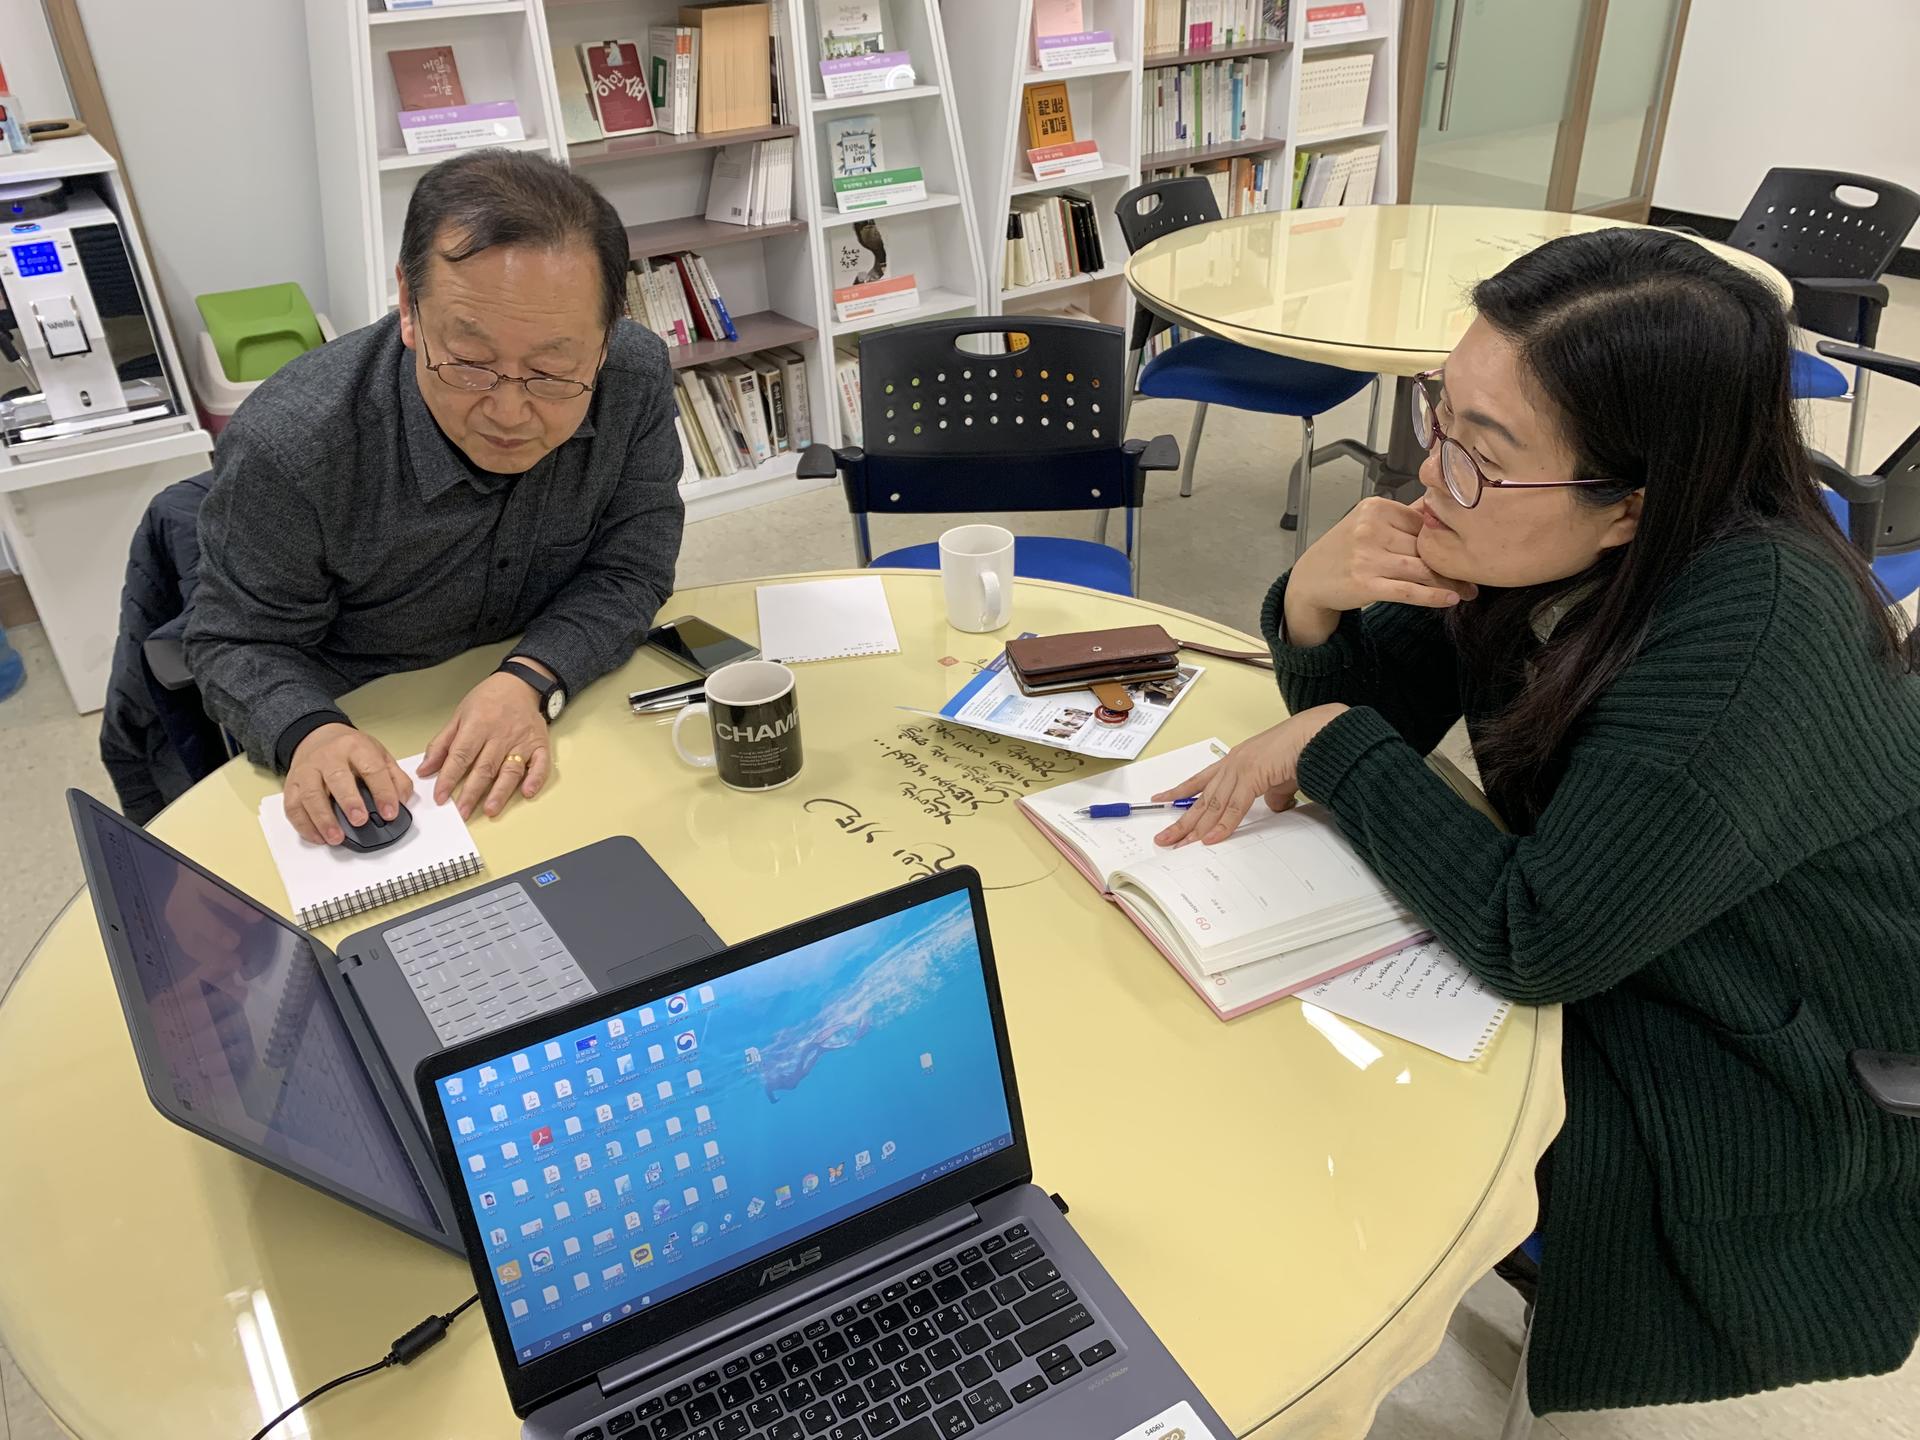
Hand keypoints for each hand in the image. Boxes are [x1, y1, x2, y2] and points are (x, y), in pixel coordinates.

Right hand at [285, 724, 413, 845]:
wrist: (317, 736)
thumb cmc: (350, 750)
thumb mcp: (379, 754)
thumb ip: (395, 778)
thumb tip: (402, 802)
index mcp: (355, 747)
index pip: (372, 769)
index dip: (383, 792)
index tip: (390, 813)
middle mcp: (329, 756)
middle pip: (337, 778)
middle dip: (349, 802)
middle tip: (359, 821)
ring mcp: (307, 770)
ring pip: (310, 794)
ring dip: (323, 819)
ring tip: (336, 838)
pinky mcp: (291, 784)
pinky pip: (292, 806)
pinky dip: (303, 825)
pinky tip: (318, 837)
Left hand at [419, 671, 552, 820]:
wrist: (520, 684)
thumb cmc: (488, 699)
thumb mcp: (459, 715)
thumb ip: (442, 743)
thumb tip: (425, 769)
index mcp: (478, 725)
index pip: (461, 756)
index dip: (449, 777)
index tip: (440, 796)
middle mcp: (500, 735)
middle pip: (484, 767)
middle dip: (472, 792)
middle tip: (462, 811)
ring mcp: (522, 741)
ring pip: (510, 769)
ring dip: (500, 791)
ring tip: (490, 809)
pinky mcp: (539, 744)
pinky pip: (540, 764)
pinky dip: (535, 778)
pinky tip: (527, 792)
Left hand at [1150, 705, 1348, 845]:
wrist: (1319, 735)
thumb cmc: (1304, 750)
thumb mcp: (1281, 778)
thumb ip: (1273, 795)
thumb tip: (1274, 808)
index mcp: (1236, 760)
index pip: (1201, 780)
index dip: (1180, 792)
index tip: (1161, 800)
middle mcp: (1233, 763)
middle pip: (1201, 797)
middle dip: (1182, 821)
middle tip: (1164, 839)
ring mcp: (1241, 768)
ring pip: (1212, 804)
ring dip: (1195, 828)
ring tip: (1179, 845)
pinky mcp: (1253, 775)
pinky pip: (1233, 806)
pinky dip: (1222, 825)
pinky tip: (1210, 839)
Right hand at [1283, 497, 1478, 645]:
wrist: (1309, 581)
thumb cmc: (1342, 552)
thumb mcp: (1367, 525)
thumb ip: (1402, 517)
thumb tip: (1442, 504)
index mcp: (1375, 509)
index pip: (1423, 523)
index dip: (1446, 539)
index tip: (1468, 550)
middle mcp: (1370, 530)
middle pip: (1425, 547)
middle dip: (1453, 563)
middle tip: (1476, 575)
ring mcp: (1366, 557)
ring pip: (1421, 569)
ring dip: (1450, 582)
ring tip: (1468, 591)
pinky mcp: (1365, 584)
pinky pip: (1408, 591)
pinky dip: (1433, 596)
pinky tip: (1450, 599)